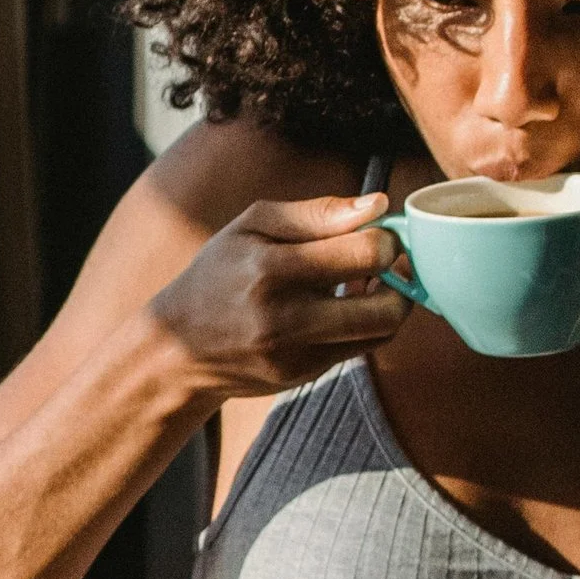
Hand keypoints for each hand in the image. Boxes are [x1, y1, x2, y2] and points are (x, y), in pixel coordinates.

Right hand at [145, 192, 410, 402]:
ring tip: (369, 281)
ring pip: (381, 331)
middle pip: (385, 306)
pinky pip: (362, 347)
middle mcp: (285, 317)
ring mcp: (297, 353)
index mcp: (270, 267)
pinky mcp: (305, 374)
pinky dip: (368, 323)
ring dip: (391, 303)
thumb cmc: (220, 273)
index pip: (365, 253)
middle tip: (387, 261)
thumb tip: (379, 204)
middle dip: (400, 278)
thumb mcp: (253, 226)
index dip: (387, 239)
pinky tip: (349, 304)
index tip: (380, 231)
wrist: (179, 347)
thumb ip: (318, 213)